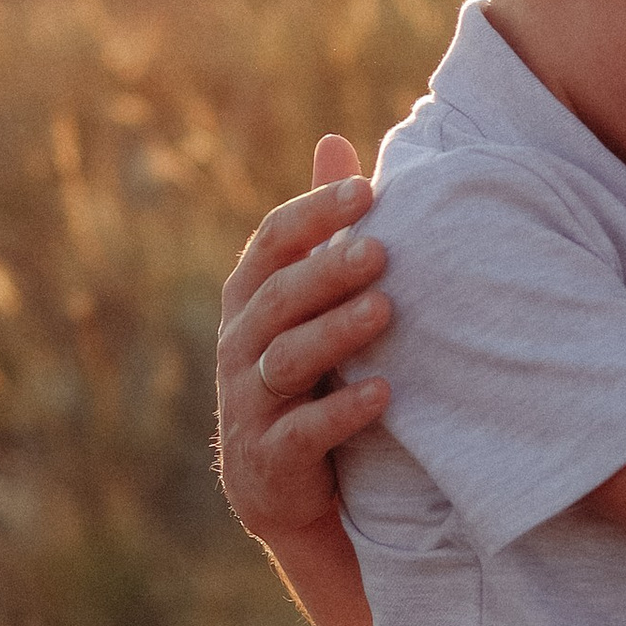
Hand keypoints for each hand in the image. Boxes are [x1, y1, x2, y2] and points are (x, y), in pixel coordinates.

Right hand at [215, 136, 395, 543]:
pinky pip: (302, 430)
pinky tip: (384, 393)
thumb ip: (319, 230)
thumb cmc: (304, 374)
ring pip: (287, 359)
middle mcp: (240, 344)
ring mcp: (250, 401)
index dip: (313, 214)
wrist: (281, 484)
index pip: (272, 241)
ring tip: (386, 311)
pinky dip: (342, 412)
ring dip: (337, 333)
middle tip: (381, 251)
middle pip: (279, 297)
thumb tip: (334, 142)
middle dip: (328, 270)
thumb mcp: (306, 301)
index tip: (367, 191)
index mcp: (250, 298)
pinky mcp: (269, 457)